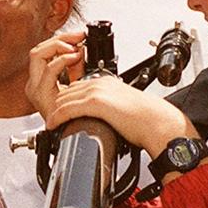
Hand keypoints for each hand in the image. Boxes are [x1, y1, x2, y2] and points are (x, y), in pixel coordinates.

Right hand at [27, 30, 86, 122]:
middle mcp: (34, 82)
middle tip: (78, 37)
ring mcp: (35, 88)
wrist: (73, 135)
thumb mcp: (76, 84)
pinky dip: (61, 61)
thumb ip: (76, 67)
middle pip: (38, 49)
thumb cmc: (74, 116)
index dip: (62, 39)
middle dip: (60, 39)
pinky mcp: (39, 94)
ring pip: (37, 55)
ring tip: (74, 47)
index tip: (79, 36)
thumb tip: (81, 50)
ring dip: (57, 46)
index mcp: (40, 79)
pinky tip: (73, 58)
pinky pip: (47, 71)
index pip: (45, 50)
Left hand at [42, 74, 195, 157]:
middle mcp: (100, 83)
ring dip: (54, 112)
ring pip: (63, 99)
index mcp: (106, 82)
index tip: (59, 112)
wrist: (158, 123)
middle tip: (50, 119)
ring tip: (50, 123)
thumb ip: (108, 105)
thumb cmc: (145, 119)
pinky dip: (57, 117)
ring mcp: (97, 92)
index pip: (76, 87)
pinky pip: (67, 109)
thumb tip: (100, 116)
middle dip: (56, 105)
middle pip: (66, 91)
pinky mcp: (96, 103)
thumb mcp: (122, 106)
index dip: (65, 100)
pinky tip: (52, 124)